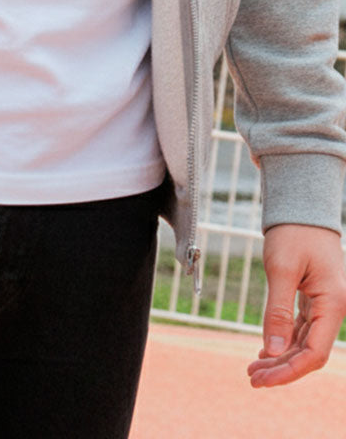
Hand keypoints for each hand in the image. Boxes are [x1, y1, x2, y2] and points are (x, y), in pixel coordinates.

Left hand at [247, 223, 345, 387]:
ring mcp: (326, 304)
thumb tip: (272, 350)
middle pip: (310, 352)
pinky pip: (302, 328)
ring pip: (305, 342)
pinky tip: (265, 350)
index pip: (314, 353)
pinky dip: (284, 340)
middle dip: (281, 368)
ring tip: (253, 367)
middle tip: (251, 378)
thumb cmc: (293, 232)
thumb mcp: (281, 269)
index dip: (288, 372)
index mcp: (333, 304)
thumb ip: (278, 311)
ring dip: (280, 357)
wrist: (301, 207)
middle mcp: (334, 308)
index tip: (262, 380)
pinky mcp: (315, 299)